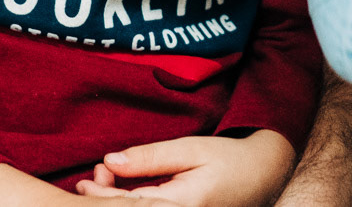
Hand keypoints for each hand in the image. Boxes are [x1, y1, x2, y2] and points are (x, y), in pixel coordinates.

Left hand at [74, 131, 295, 206]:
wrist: (265, 174)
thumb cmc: (229, 159)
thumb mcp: (190, 149)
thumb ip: (150, 158)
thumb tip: (110, 161)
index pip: (129, 206)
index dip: (103, 195)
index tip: (86, 180)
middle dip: (107, 198)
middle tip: (94, 174)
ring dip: (118, 200)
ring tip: (106, 176)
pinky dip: (134, 202)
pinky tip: (125, 188)